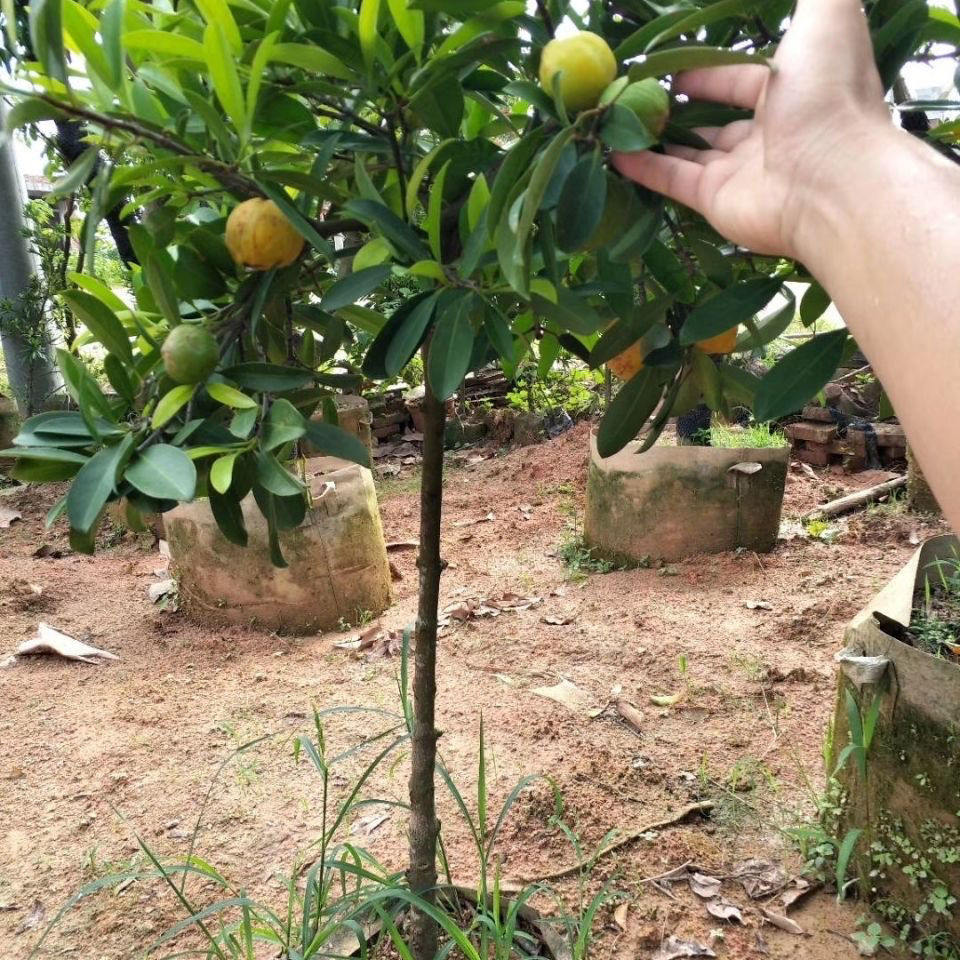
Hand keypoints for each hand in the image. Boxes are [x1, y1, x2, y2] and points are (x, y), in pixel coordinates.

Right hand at [613, 0, 890, 259]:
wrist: (833, 182)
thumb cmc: (831, 95)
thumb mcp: (830, 17)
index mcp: (794, 92)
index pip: (744, 78)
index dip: (711, 70)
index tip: (674, 66)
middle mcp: (768, 134)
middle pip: (717, 119)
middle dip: (683, 108)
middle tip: (644, 95)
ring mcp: (740, 171)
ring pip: (692, 152)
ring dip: (659, 138)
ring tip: (623, 122)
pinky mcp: (715, 199)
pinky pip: (673, 180)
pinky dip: (644, 168)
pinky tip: (615, 154)